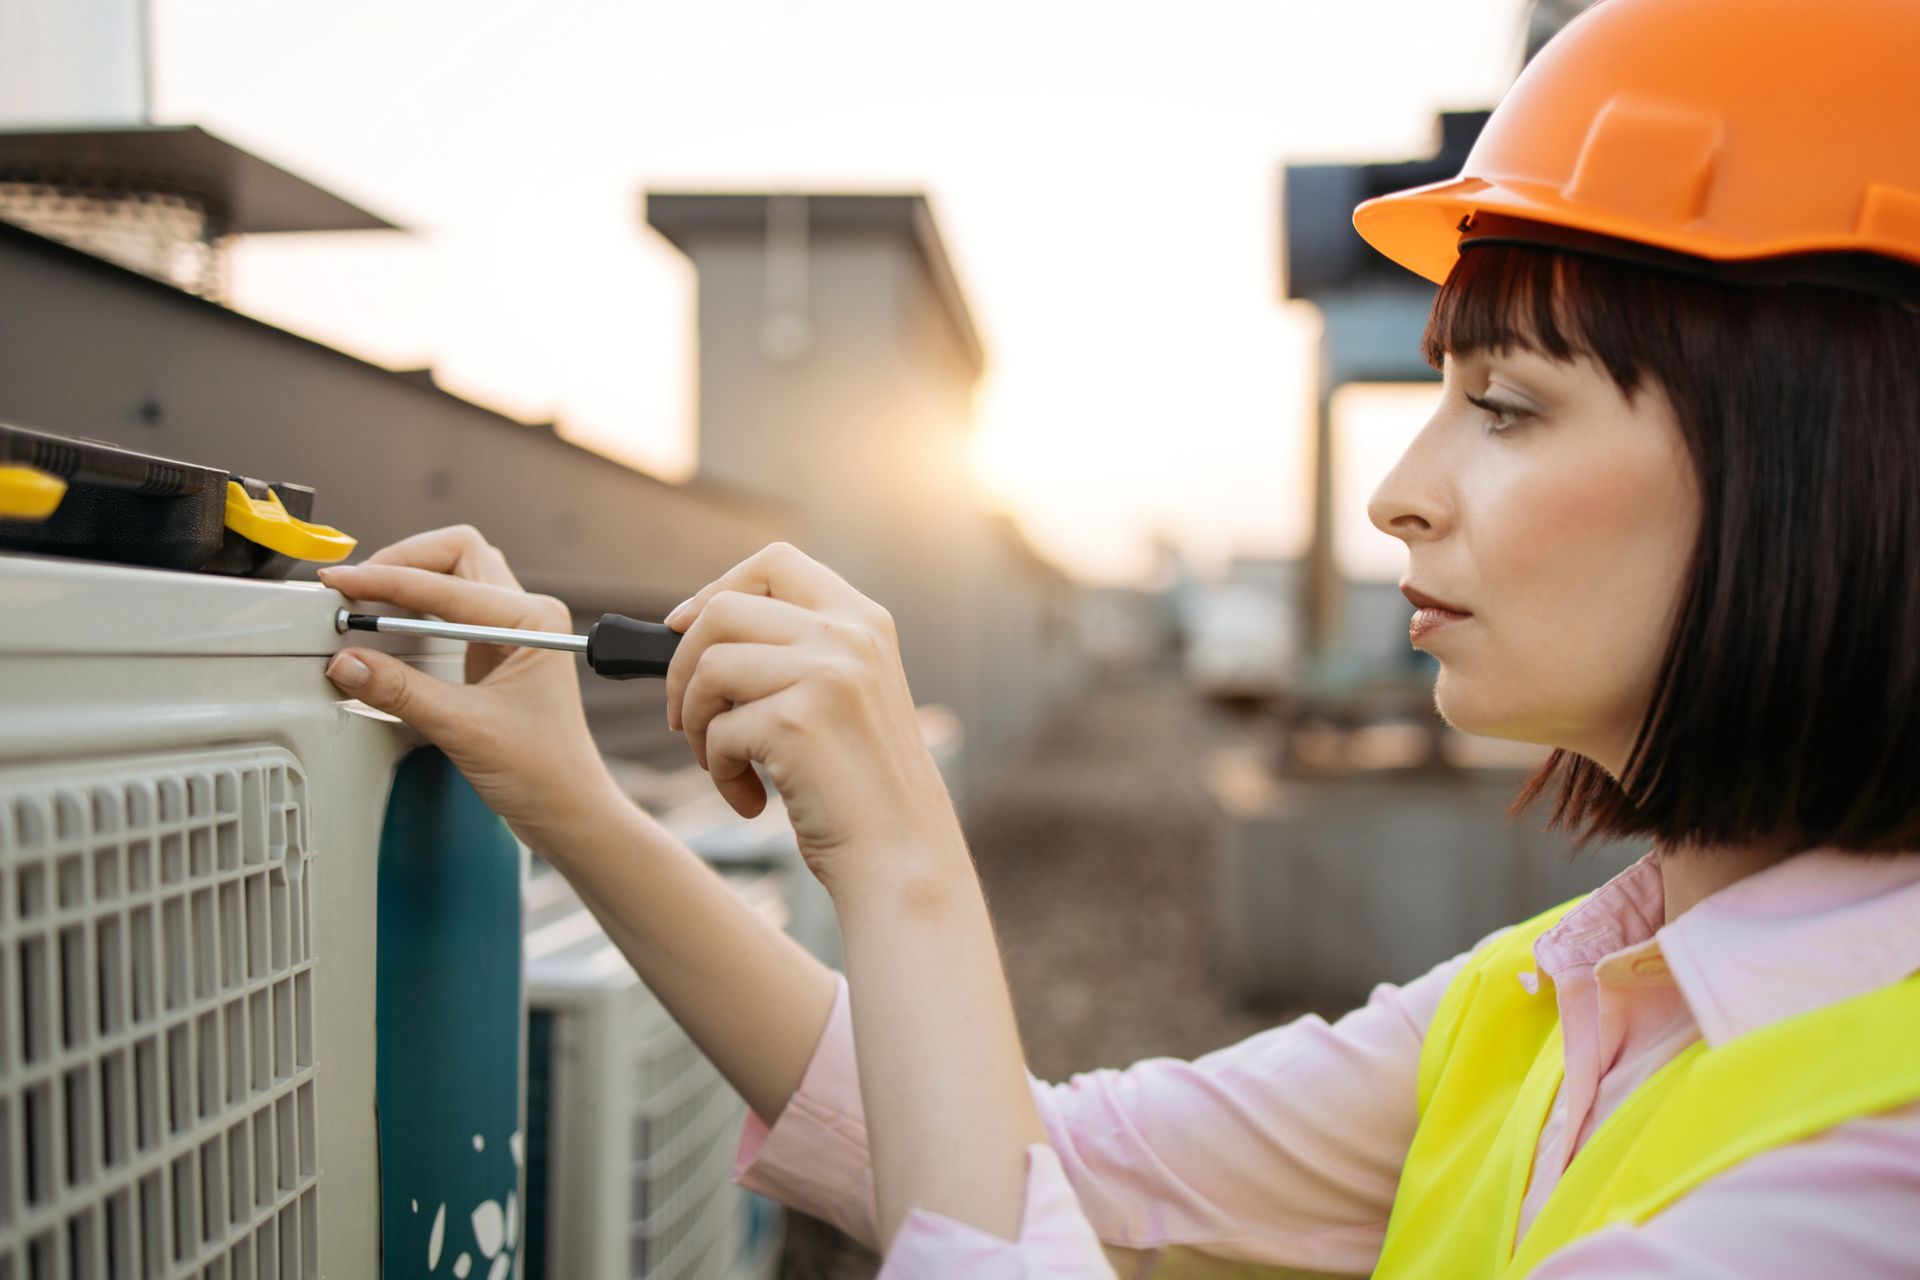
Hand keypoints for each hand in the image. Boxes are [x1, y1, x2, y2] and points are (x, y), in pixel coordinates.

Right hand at [316, 525, 617, 847]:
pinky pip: (448, 606)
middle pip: (455, 554)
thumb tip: (347, 662)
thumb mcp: (463, 729)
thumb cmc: (542, 772)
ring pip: (453, 573)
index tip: (343, 584)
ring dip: (407, 579)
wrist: (565, 808)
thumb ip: (401, 691)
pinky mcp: (493, 649)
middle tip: (353, 586)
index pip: (448, 583)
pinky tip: (385, 621)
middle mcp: (526, 614)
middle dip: (402, 561)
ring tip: (362, 599)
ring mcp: (511, 628)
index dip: (389, 580)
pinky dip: (413, 605)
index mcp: (534, 620)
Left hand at [664, 542, 960, 896]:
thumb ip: (794, 652)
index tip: (685, 629)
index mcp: (864, 621)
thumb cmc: (860, 787)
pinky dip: (719, 773)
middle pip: (724, 609)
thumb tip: (688, 626)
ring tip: (719, 763)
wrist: (903, 856)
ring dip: (696, 722)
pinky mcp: (797, 722)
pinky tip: (751, 801)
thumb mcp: (845, 694)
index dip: (717, 590)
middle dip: (683, 664)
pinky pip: (718, 732)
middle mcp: (849, 636)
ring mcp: (827, 673)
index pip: (775, 563)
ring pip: (709, 666)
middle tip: (685, 717)